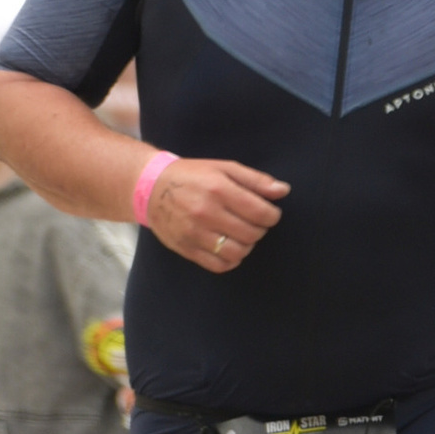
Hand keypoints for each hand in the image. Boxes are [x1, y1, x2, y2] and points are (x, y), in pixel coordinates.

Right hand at [142, 154, 288, 271]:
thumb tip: (283, 191)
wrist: (151, 188)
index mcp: (218, 189)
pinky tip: (230, 246)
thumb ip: (255, 180)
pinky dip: (231, 259)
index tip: (268, 213)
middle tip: (254, 222)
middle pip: (251, 234)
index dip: (272, 216)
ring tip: (242, 235)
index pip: (261, 213)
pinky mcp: (187, 248)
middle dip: (260, 229)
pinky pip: (219, 265)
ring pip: (237, 252)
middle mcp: (206, 212)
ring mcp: (195, 233)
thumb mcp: (224, 168)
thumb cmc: (193, 176)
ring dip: (247, 246)